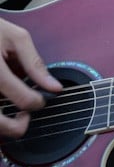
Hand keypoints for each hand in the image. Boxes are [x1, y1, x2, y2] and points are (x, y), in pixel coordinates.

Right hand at [0, 17, 61, 137]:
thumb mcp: (17, 39)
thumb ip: (35, 64)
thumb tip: (55, 88)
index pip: (24, 100)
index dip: (39, 103)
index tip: (41, 98)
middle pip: (0, 126)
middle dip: (17, 127)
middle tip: (24, 116)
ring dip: (4, 126)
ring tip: (11, 114)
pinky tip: (3, 106)